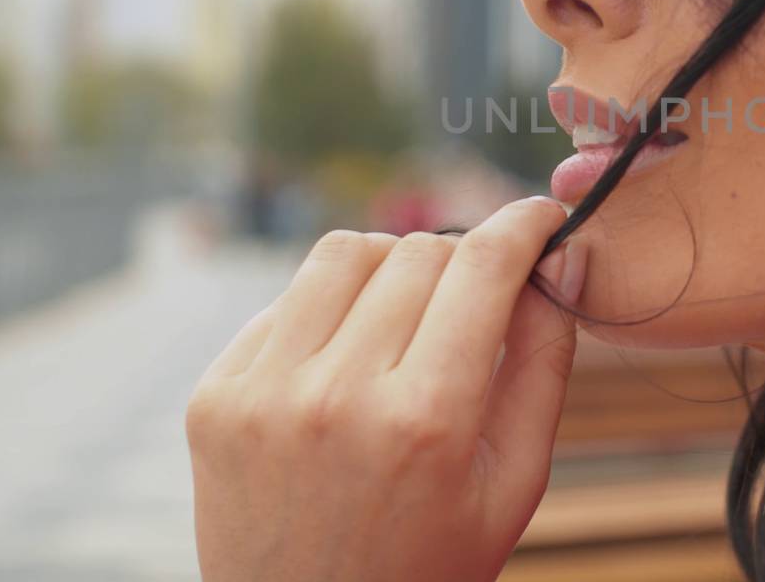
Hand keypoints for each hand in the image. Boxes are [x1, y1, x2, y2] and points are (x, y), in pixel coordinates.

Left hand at [184, 196, 585, 581]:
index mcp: (425, 422)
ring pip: (344, 253)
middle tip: (475, 303)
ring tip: (406, 318)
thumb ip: (542, 368)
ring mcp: (264, 394)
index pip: (482, 267)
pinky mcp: (214, 397)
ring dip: (391, 268)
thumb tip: (551, 269)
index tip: (540, 217)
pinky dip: (327, 314)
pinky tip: (343, 365)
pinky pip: (285, 302)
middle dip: (464, 261)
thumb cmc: (428, 563)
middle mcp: (336, 397)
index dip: (523, 224)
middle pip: (419, 252)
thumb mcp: (514, 485)